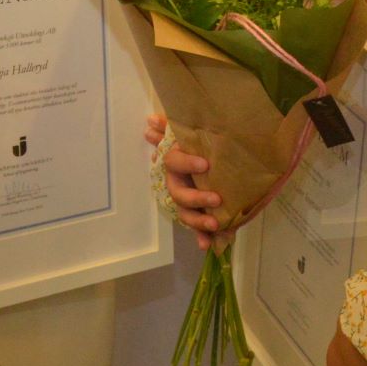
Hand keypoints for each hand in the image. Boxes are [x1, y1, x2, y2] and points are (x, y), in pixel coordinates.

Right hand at [147, 113, 224, 249]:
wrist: (207, 164)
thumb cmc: (196, 148)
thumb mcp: (187, 137)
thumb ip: (169, 128)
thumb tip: (150, 120)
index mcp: (176, 164)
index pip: (174, 162)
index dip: (187, 163)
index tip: (206, 164)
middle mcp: (178, 184)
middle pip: (179, 195)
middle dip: (196, 199)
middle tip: (216, 198)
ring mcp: (186, 202)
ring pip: (186, 215)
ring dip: (199, 222)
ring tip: (215, 225)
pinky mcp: (198, 215)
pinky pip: (199, 229)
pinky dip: (203, 238)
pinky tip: (208, 245)